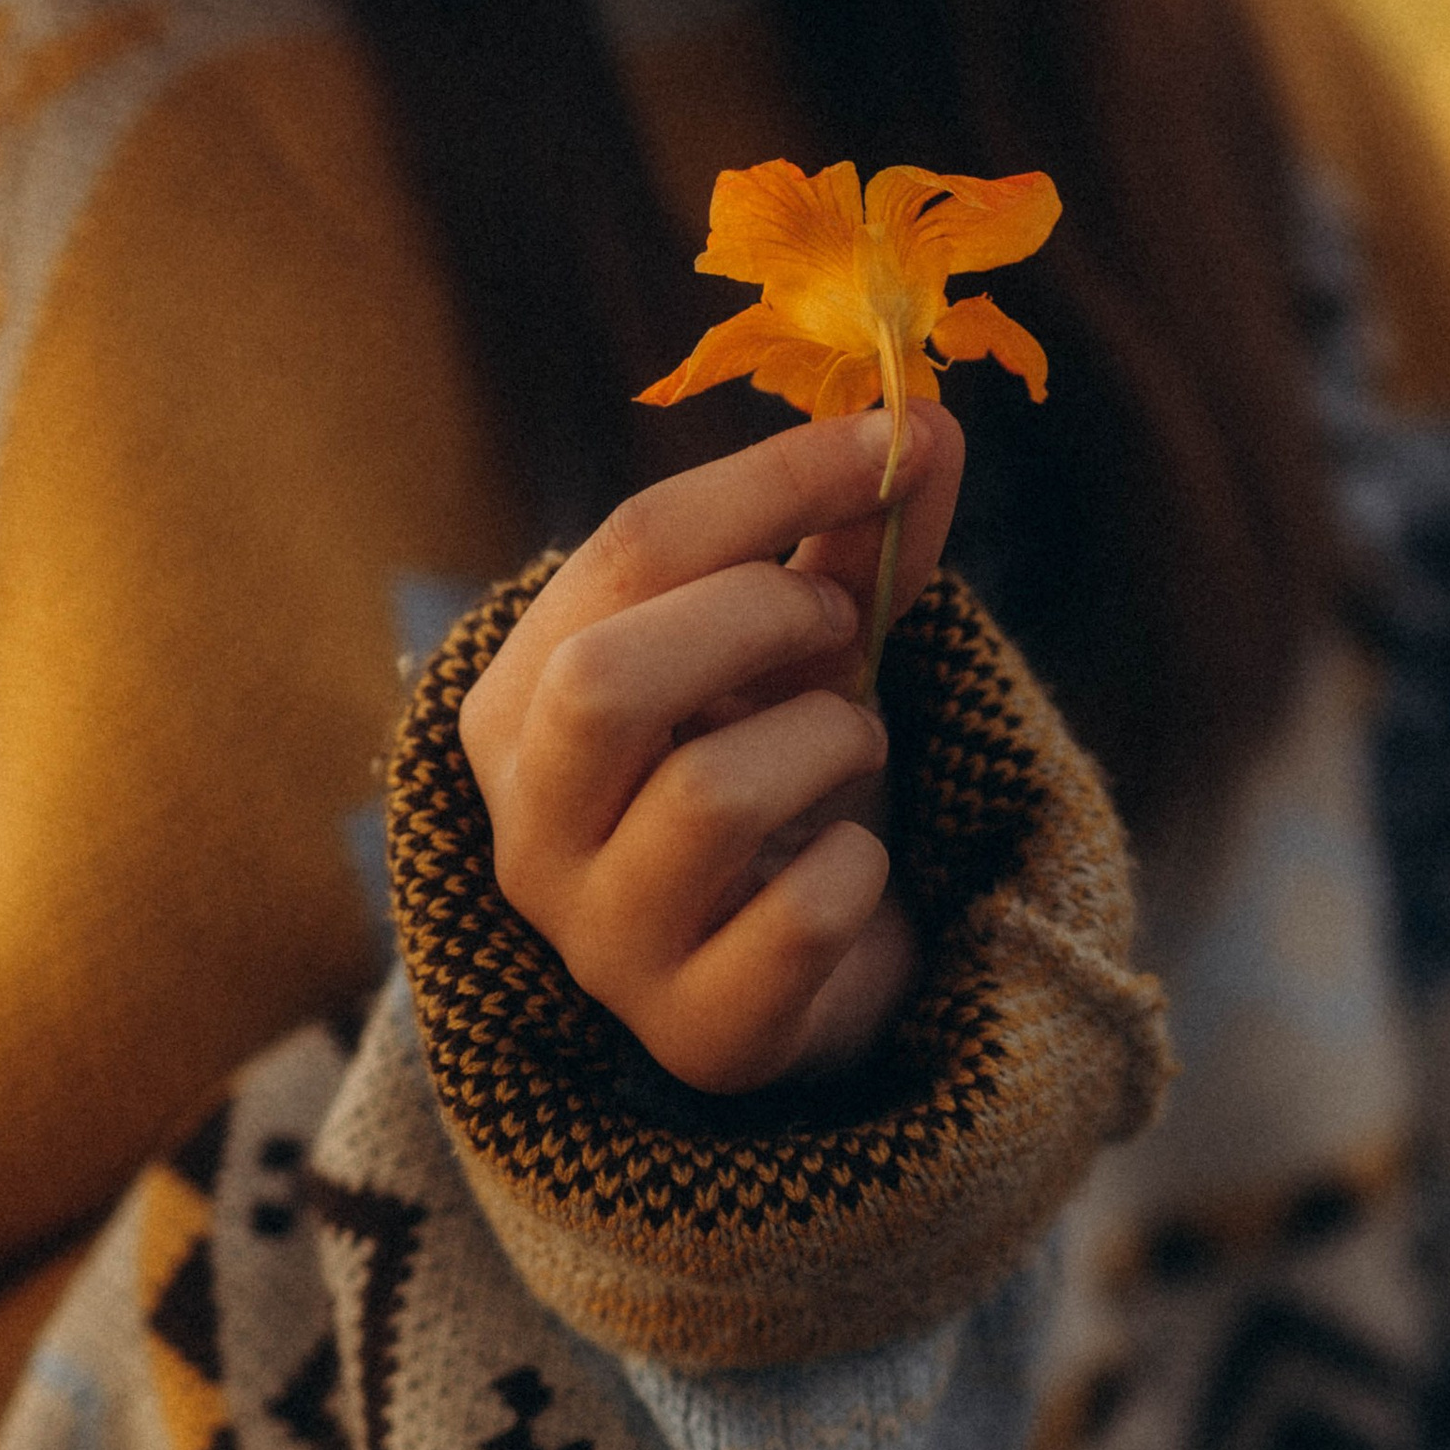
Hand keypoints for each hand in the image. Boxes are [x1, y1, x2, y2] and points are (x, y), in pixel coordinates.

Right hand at [459, 402, 963, 1095]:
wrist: (795, 980)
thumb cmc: (773, 783)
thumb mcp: (799, 651)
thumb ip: (847, 541)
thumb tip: (930, 416)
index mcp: (519, 705)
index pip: (626, 552)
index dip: (778, 478)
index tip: (897, 434)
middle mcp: (527, 827)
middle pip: (608, 678)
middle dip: (760, 619)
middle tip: (836, 628)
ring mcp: (601, 943)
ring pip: (709, 798)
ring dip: (828, 743)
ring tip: (849, 751)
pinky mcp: (696, 1033)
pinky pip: (802, 917)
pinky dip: (859, 870)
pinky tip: (851, 872)